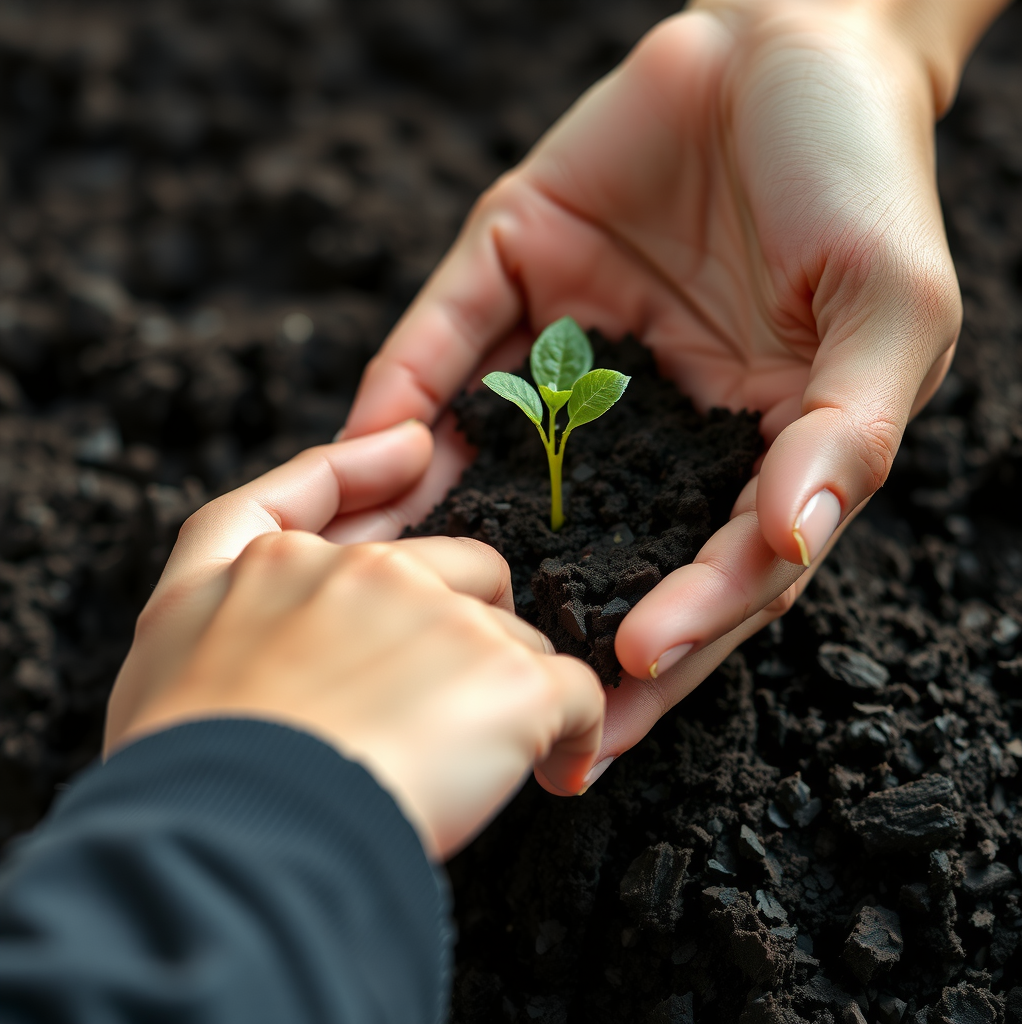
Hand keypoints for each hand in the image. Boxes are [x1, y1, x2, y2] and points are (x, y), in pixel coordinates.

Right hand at [106, 432, 603, 859]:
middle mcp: (378, 572)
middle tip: (438, 710)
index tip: (428, 501)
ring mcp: (449, 622)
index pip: (371, 524)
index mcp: (294, 558)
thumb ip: (261, 514)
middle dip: (464, 634)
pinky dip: (572, 730)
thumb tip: (399, 440)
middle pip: (465, 581)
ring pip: (516, 642)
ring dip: (504, 693)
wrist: (226, 845)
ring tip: (469, 763)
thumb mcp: (179, 607)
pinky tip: (554, 767)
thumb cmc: (191, 747)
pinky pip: (576, 693)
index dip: (403, 525)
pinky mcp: (510, 683)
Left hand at [341, 1, 964, 761]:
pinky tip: (366, 456)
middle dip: (551, 625)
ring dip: (445, 528)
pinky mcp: (515, 266)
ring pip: (497, 457)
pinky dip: (404, 392)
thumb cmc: (864, 177)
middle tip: (498, 713)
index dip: (674, 632)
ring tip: (397, 607)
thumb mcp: (887, 315)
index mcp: (744, 444)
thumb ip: (841, 437)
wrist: (795, 28)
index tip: (621, 681)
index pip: (705, 567)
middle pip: (592, 542)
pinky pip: (447, 339)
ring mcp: (571, 347)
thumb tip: (790, 548)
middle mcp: (647, 416)